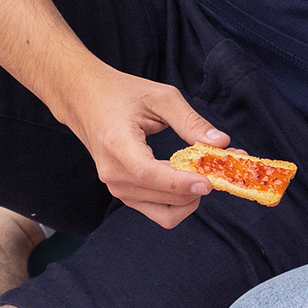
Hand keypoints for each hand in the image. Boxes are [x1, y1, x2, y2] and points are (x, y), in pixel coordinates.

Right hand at [57, 59, 228, 228]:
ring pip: (166, 213)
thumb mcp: (160, 97)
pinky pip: (159, 211)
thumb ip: (190, 121)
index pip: (150, 174)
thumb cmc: (120, 93)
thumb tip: (221, 143)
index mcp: (118, 145)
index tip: (208, 182)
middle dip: (198, 188)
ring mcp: (117, 189)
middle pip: (165, 199)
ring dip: (191, 198)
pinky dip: (180, 201)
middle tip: (222, 166)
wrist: (85, 101)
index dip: (181, 183)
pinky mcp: (125, 195)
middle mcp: (114, 174)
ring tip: (206, 173)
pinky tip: (189, 179)